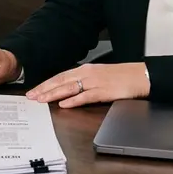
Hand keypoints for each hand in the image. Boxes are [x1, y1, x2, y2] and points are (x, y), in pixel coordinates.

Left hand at [26, 63, 149, 107]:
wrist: (141, 75)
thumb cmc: (122, 76)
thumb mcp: (99, 75)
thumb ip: (84, 82)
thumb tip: (69, 90)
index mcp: (86, 70)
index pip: (61, 76)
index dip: (46, 83)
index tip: (34, 90)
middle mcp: (88, 74)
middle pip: (61, 81)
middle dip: (44, 89)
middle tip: (31, 96)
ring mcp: (95, 82)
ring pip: (69, 88)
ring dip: (53, 94)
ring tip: (41, 99)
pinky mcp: (104, 91)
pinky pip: (86, 96)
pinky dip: (74, 100)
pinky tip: (64, 104)